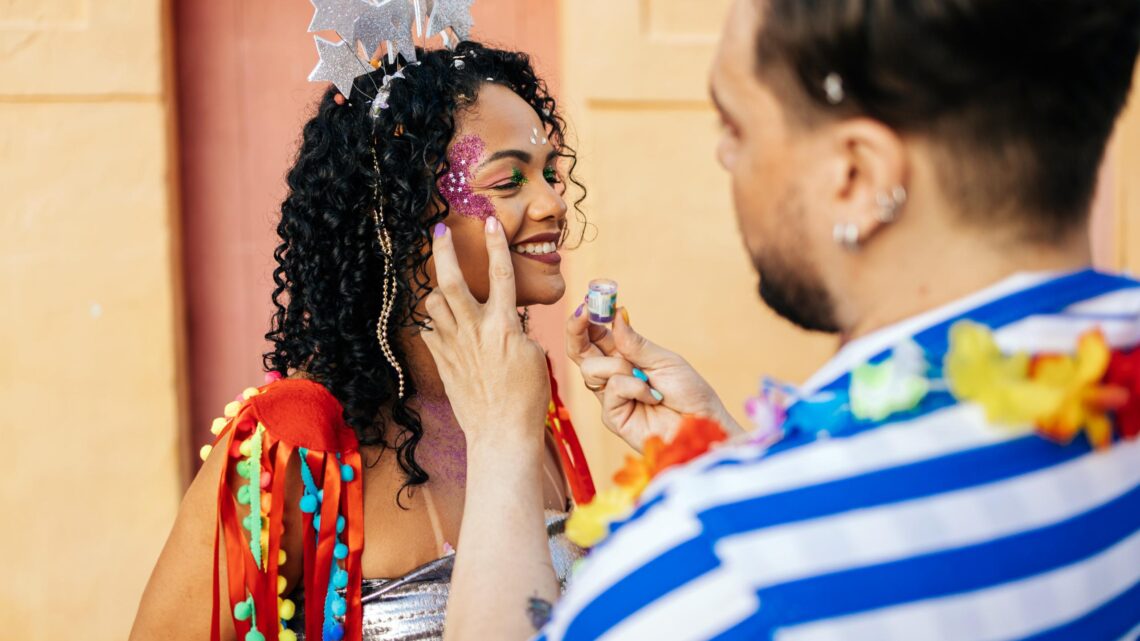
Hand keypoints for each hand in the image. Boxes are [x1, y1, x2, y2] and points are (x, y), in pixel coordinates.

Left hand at [421, 219, 549, 447]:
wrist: (501, 433)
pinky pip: (430, 331)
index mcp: (503, 325)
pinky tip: (444, 327)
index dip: (496, 243)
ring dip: (439, 291)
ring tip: (447, 290)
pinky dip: (436, 324)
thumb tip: (505, 318)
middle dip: (443, 250)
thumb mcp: (534, 355)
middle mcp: (474, 330)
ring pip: (434, 303)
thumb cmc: (527, 397)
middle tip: (440, 231)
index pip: (501, 273)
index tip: (490, 221)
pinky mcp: (442, 362)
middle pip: (451, 279)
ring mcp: (454, 346)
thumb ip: (517, 329)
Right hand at [567, 303, 743, 450]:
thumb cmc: (689, 392)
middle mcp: (613, 375)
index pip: (595, 336)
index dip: (586, 319)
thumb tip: (616, 315)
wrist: (702, 424)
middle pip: (580, 351)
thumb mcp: (664, 360)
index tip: (588, 301)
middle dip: (577, 330)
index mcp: (624, 357)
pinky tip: (652, 396)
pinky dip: (634, 387)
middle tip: (583, 313)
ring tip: (646, 377)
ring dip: (619, 366)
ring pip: (592, 369)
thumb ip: (635, 343)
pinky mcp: (613, 416)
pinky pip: (612, 390)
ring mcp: (611, 397)